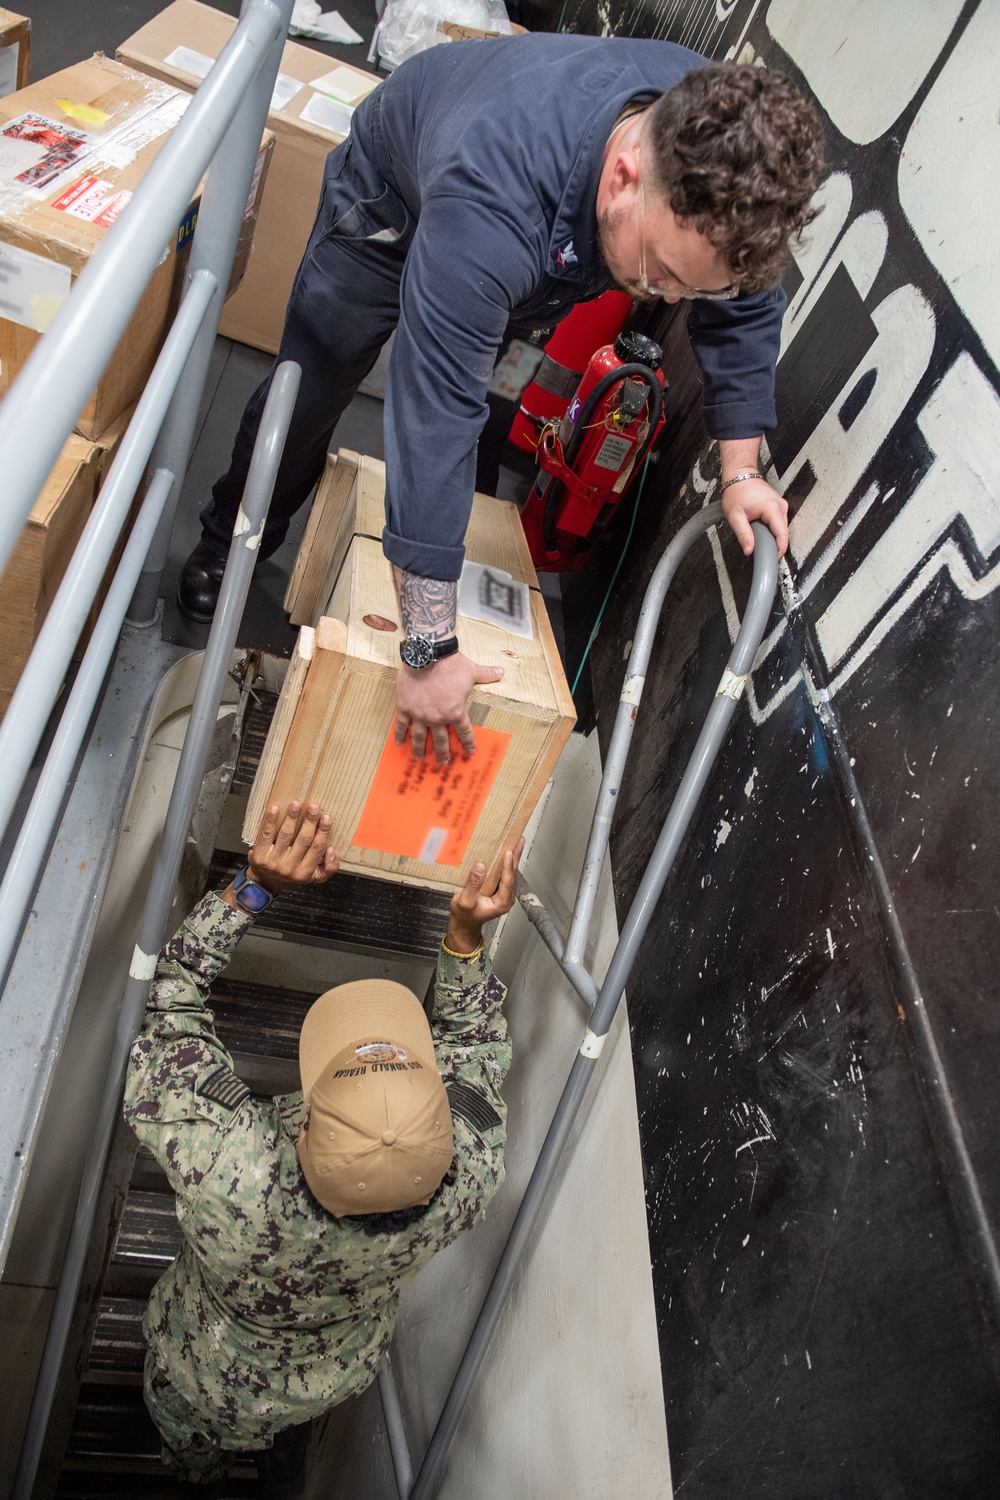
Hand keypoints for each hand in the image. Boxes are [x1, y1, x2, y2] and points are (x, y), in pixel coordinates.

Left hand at [240, 801, 338, 896]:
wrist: (265, 880)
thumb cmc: (292, 873)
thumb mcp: (314, 876)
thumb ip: (329, 867)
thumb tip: (331, 850)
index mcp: (304, 873)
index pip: (316, 849)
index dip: (322, 832)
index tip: (326, 818)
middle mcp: (289, 868)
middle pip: (303, 840)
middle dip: (310, 822)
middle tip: (314, 807)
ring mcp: (273, 862)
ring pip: (286, 835)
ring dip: (292, 818)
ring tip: (296, 804)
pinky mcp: (260, 855)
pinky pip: (266, 835)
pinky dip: (270, 821)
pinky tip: (275, 809)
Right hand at [395, 651, 503, 763]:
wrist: (428, 655)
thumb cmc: (451, 664)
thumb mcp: (472, 671)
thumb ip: (487, 674)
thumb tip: (501, 671)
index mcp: (456, 712)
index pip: (464, 732)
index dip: (468, 743)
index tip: (469, 752)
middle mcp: (438, 718)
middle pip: (441, 740)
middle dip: (443, 753)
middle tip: (443, 762)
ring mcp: (420, 715)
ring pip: (420, 738)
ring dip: (420, 749)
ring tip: (419, 758)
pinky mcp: (405, 708)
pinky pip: (402, 725)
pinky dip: (400, 735)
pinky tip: (399, 743)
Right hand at [445, 838, 524, 954]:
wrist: (464, 923)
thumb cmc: (464, 915)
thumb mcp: (465, 901)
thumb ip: (473, 885)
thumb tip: (481, 867)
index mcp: (502, 902)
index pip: (507, 881)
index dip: (508, 866)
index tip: (508, 852)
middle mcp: (506, 897)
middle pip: (513, 874)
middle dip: (516, 856)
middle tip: (519, 840)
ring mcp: (504, 893)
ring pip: (510, 872)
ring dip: (513, 857)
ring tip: (517, 841)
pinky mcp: (500, 889)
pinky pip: (505, 873)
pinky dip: (506, 861)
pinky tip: (507, 851)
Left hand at [721, 475, 787, 557]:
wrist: (740, 475)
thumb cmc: (737, 491)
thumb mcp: (735, 516)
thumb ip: (743, 535)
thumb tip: (749, 550)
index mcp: (772, 508)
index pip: (782, 535)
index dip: (779, 549)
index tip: (774, 558)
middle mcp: (780, 506)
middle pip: (783, 533)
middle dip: (773, 543)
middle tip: (760, 549)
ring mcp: (781, 505)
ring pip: (781, 528)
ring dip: (772, 535)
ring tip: (758, 535)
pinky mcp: (778, 506)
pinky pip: (779, 522)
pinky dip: (771, 528)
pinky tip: (761, 528)